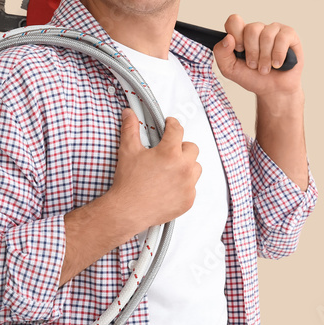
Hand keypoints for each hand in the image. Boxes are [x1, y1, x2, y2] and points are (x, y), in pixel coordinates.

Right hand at [105, 108, 200, 235]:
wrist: (127, 211)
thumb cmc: (128, 182)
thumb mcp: (128, 151)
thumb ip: (130, 128)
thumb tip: (129, 113)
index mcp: (170, 152)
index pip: (177, 129)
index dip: (172, 124)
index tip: (169, 125)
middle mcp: (183, 168)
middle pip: (192, 148)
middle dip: (181, 147)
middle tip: (169, 152)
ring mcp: (188, 185)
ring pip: (196, 168)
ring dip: (186, 166)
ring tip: (171, 170)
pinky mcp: (188, 200)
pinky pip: (192, 187)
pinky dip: (184, 185)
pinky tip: (170, 186)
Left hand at [213, 14, 303, 98]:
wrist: (272, 90)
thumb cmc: (253, 78)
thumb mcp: (230, 69)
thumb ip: (221, 53)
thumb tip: (228, 38)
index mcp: (241, 34)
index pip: (234, 21)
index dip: (236, 36)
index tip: (239, 51)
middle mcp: (258, 29)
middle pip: (252, 29)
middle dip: (252, 52)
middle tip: (254, 65)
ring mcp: (274, 30)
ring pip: (267, 35)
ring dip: (265, 57)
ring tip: (266, 68)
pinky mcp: (289, 35)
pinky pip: (282, 38)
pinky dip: (278, 55)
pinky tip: (277, 64)